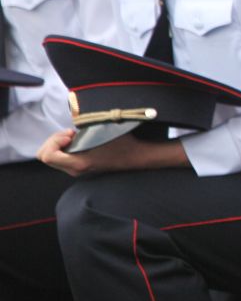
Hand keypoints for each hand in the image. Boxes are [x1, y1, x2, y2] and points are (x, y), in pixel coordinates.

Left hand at [38, 128, 189, 176]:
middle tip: (70, 134)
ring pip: (51, 157)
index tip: (70, 134)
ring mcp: (76, 169)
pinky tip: (77, 140)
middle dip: (53, 141)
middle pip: (45, 156)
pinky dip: (63, 147)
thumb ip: (81, 133)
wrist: (136, 155)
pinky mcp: (79, 166)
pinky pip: (60, 157)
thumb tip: (68, 131)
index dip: (54, 141)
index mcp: (78, 163)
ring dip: (58, 143)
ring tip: (74, 136)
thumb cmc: (121, 142)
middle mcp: (75, 169)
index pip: (47, 156)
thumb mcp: (101, 132)